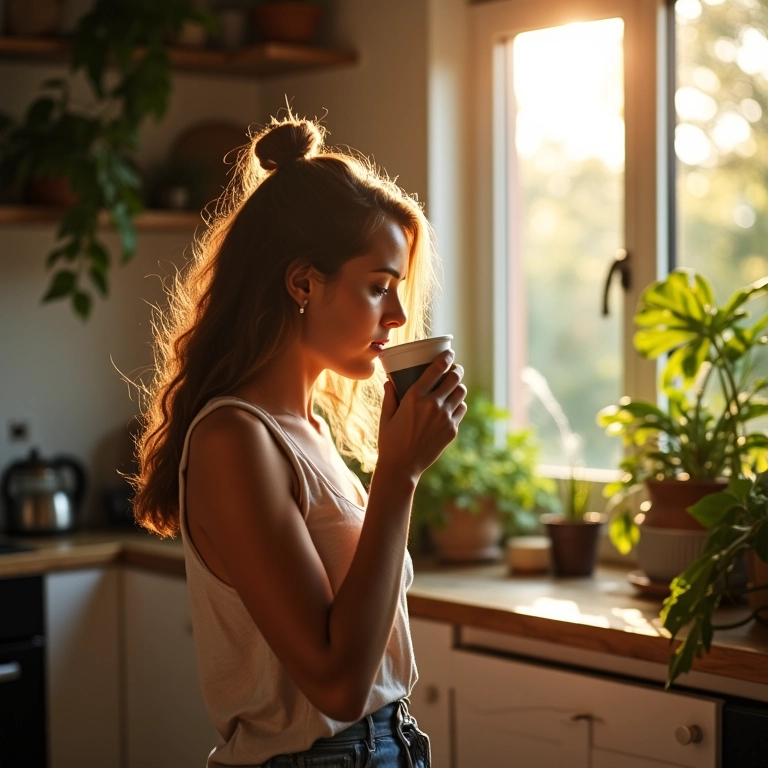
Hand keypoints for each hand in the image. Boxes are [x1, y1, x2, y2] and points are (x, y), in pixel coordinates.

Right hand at [377, 350, 466, 478]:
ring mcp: (445, 418)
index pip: (437, 369)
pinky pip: (461, 409)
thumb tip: (389, 380)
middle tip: (454, 369)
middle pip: (454, 378)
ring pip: (461, 392)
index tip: (449, 354)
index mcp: (415, 397)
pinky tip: (452, 405)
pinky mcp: (452, 430)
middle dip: (456, 370)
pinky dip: (458, 404)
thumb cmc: (390, 440)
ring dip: (458, 386)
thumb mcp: (386, 416)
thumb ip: (390, 396)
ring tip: (454, 386)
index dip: (446, 358)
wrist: (402, 467)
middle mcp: (433, 405)